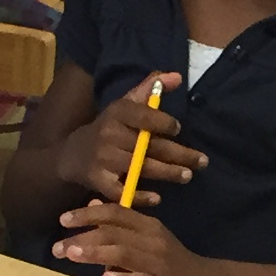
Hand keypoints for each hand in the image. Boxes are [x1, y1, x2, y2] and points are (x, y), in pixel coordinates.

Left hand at [54, 201, 220, 275]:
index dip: (88, 214)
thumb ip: (121, 223)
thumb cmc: (170, 261)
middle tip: (57, 247)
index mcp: (147, 226)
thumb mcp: (148, 236)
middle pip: (114, 233)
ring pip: (123, 253)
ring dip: (95, 253)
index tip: (63, 219)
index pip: (115, 213)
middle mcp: (151, 240)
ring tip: (72, 255)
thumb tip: (95, 205)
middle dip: (83, 238)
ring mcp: (156, 263)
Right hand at [69, 76, 198, 207]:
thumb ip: (151, 89)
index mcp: (117, 112)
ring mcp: (103, 158)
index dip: (164, 123)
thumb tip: (177, 77)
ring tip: (187, 176)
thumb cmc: (110, 127)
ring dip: (167, 173)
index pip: (144, 115)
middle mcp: (109, 133)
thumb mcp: (126, 104)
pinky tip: (157, 198)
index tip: (179, 129)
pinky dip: (139, 196)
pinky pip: (122, 191)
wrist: (73, 154)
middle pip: (149, 145)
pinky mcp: (98, 180)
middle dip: (179, 154)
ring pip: (141, 167)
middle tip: (202, 161)